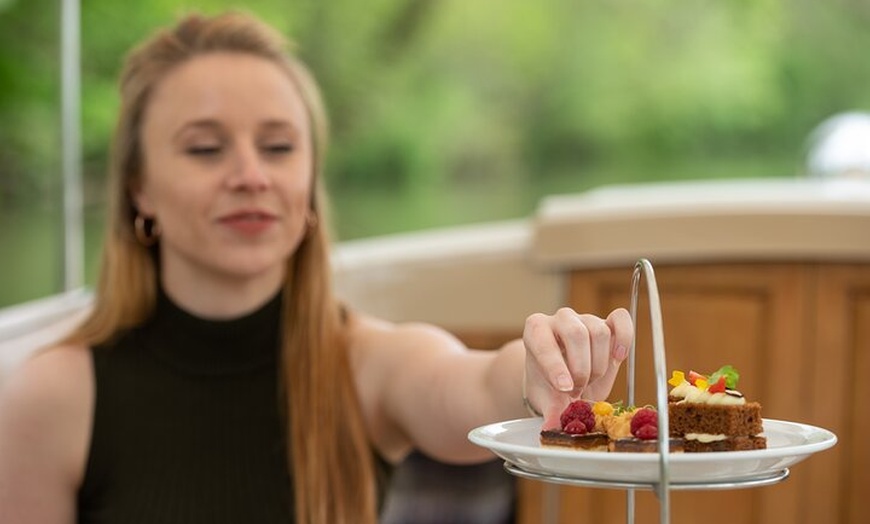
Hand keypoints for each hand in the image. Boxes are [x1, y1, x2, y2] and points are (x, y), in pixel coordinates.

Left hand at [522, 307, 631, 428]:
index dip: (555, 366)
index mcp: (535, 330)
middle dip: (581, 368)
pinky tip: (618, 357)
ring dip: (598, 364)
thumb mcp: (547, 399)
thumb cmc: (551, 386)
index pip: (544, 341)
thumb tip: (551, 429)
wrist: (565, 381)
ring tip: (590, 380)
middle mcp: (560, 319)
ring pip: (599, 332)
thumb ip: (551, 411)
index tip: (564, 388)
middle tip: (577, 389)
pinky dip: (624, 338)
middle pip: (576, 333)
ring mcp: (585, 319)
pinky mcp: (609, 324)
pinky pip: (621, 319)